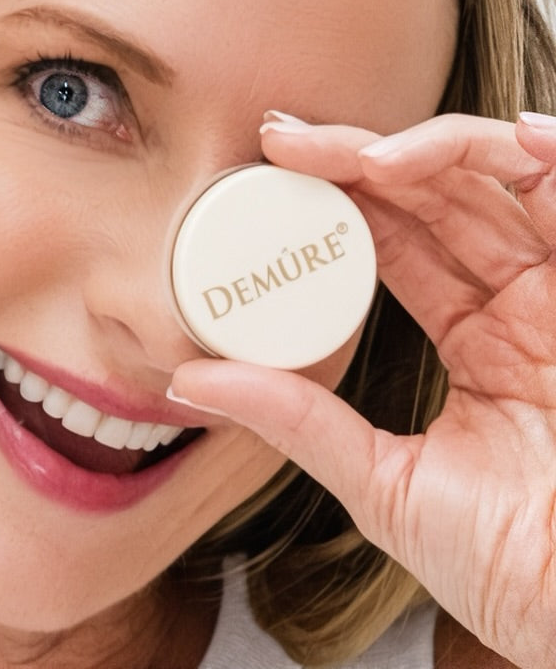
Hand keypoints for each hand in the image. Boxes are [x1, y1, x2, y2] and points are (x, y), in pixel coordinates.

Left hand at [169, 111, 555, 668]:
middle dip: (360, 156)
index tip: (266, 171)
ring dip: (438, 149)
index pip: (402, 239)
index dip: (339, 197)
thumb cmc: (514, 573)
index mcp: (480, 340)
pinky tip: (520, 138)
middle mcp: (526, 305)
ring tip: (364, 155)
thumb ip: (297, 423)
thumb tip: (189, 381)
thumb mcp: (385, 485)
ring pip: (508, 182)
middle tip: (282, 138)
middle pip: (441, 196)